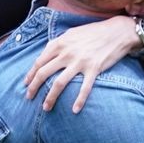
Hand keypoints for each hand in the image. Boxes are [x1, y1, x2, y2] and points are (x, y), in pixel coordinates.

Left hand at [22, 15, 142, 112]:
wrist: (117, 32)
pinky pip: (84, 88)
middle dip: (34, 88)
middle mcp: (67, 53)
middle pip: (44, 73)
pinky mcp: (94, 69)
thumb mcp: (72, 33)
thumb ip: (58, 43)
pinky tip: (74, 110)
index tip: (26, 84)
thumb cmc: (94, 32)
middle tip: (29, 98)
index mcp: (60, 43)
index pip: (39, 62)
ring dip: (50, 98)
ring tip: (45, 108)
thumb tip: (46, 53)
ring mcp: (80, 61)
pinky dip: (79, 100)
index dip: (31, 74)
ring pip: (59, 83)